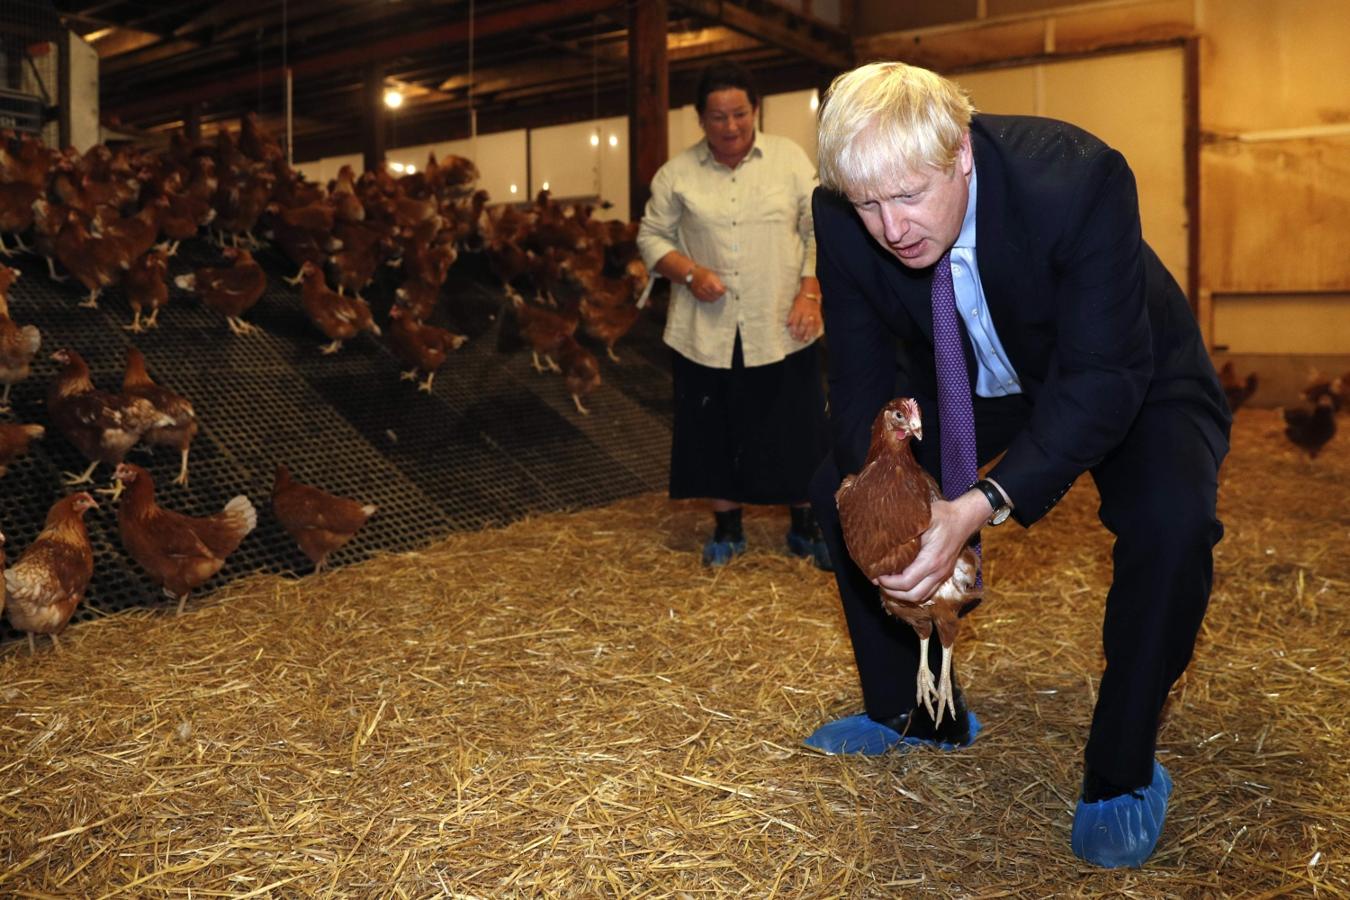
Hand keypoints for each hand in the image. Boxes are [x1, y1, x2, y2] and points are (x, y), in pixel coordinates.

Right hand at [688, 265, 726, 302]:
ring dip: (715, 298)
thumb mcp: (711, 274)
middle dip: (720, 295)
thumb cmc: (702, 272)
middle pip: (715, 296)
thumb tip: (723, 288)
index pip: (719, 290)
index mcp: (709, 280)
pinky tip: (711, 296)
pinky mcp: (697, 295)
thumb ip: (717, 281)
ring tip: (716, 295)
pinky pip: (705, 300)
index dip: (723, 291)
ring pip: (711, 299)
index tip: (724, 289)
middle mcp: (704, 287)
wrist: (690, 274)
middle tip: (721, 293)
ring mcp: (700, 292)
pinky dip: (709, 299)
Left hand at [786, 291, 821, 340]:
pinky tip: (814, 335)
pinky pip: (818, 323)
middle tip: (798, 340)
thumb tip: (787, 325)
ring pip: (811, 325)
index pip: (795, 322)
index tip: (792, 336)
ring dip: (808, 333)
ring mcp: (813, 314)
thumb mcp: (793, 306)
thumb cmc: (800, 299)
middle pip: (803, 325)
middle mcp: (806, 313)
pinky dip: (816, 329)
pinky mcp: (818, 314)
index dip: (794, 330)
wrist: (811, 293)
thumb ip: (791, 316)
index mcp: (798, 310)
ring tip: (806, 340)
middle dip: (801, 333)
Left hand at [874, 491, 988, 603]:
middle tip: (879, 582)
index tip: (877, 574)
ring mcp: (942, 574)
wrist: (965, 518)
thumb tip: (882, 538)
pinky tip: (902, 582)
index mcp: (931, 560)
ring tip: (888, 584)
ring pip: (921, 596)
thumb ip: (905, 531)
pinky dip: (913, 591)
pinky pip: (928, 590)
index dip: (888, 583)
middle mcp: (938, 572)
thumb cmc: (944, 516)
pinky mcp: (944, 574)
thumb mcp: (922, 519)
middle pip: (913, 595)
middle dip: (893, 592)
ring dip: (903, 595)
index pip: (906, 582)